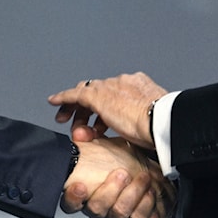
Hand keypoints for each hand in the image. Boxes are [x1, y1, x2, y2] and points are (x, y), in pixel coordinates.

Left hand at [49, 72, 166, 148]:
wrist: (161, 121)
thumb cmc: (162, 128)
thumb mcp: (150, 123)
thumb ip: (141, 124)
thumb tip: (139, 135)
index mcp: (139, 87)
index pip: (115, 93)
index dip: (105, 108)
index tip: (101, 121)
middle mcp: (123, 82)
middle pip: (98, 92)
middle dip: (88, 110)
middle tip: (83, 127)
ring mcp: (110, 87)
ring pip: (86, 95)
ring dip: (79, 112)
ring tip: (74, 128)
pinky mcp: (98, 96)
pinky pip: (75, 95)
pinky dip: (64, 98)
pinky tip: (54, 102)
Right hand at [62, 137, 174, 217]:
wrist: (146, 172)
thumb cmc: (122, 160)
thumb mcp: (107, 147)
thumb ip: (91, 141)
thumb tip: (81, 132)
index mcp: (85, 194)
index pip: (70, 203)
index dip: (74, 197)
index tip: (82, 186)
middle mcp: (98, 208)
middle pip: (97, 209)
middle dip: (111, 190)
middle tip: (123, 174)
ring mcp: (115, 217)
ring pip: (118, 215)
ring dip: (133, 195)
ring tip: (143, 179)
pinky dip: (147, 210)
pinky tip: (150, 197)